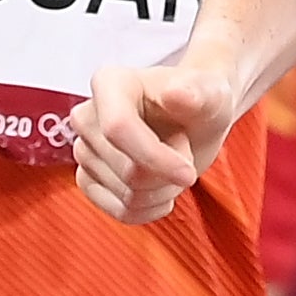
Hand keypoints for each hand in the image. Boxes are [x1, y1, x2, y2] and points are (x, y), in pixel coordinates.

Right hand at [73, 57, 236, 223]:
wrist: (195, 122)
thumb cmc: (201, 102)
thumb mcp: (211, 93)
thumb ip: (198, 90)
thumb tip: (177, 93)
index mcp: (109, 83)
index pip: (117, 129)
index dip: (155, 158)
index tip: (188, 172)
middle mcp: (87, 115)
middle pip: (128, 172)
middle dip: (169, 173)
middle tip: (183, 149)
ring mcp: (84, 150)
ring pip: (128, 196)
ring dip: (164, 191)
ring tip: (173, 163)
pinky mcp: (89, 179)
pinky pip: (120, 212)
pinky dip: (151, 209)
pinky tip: (163, 189)